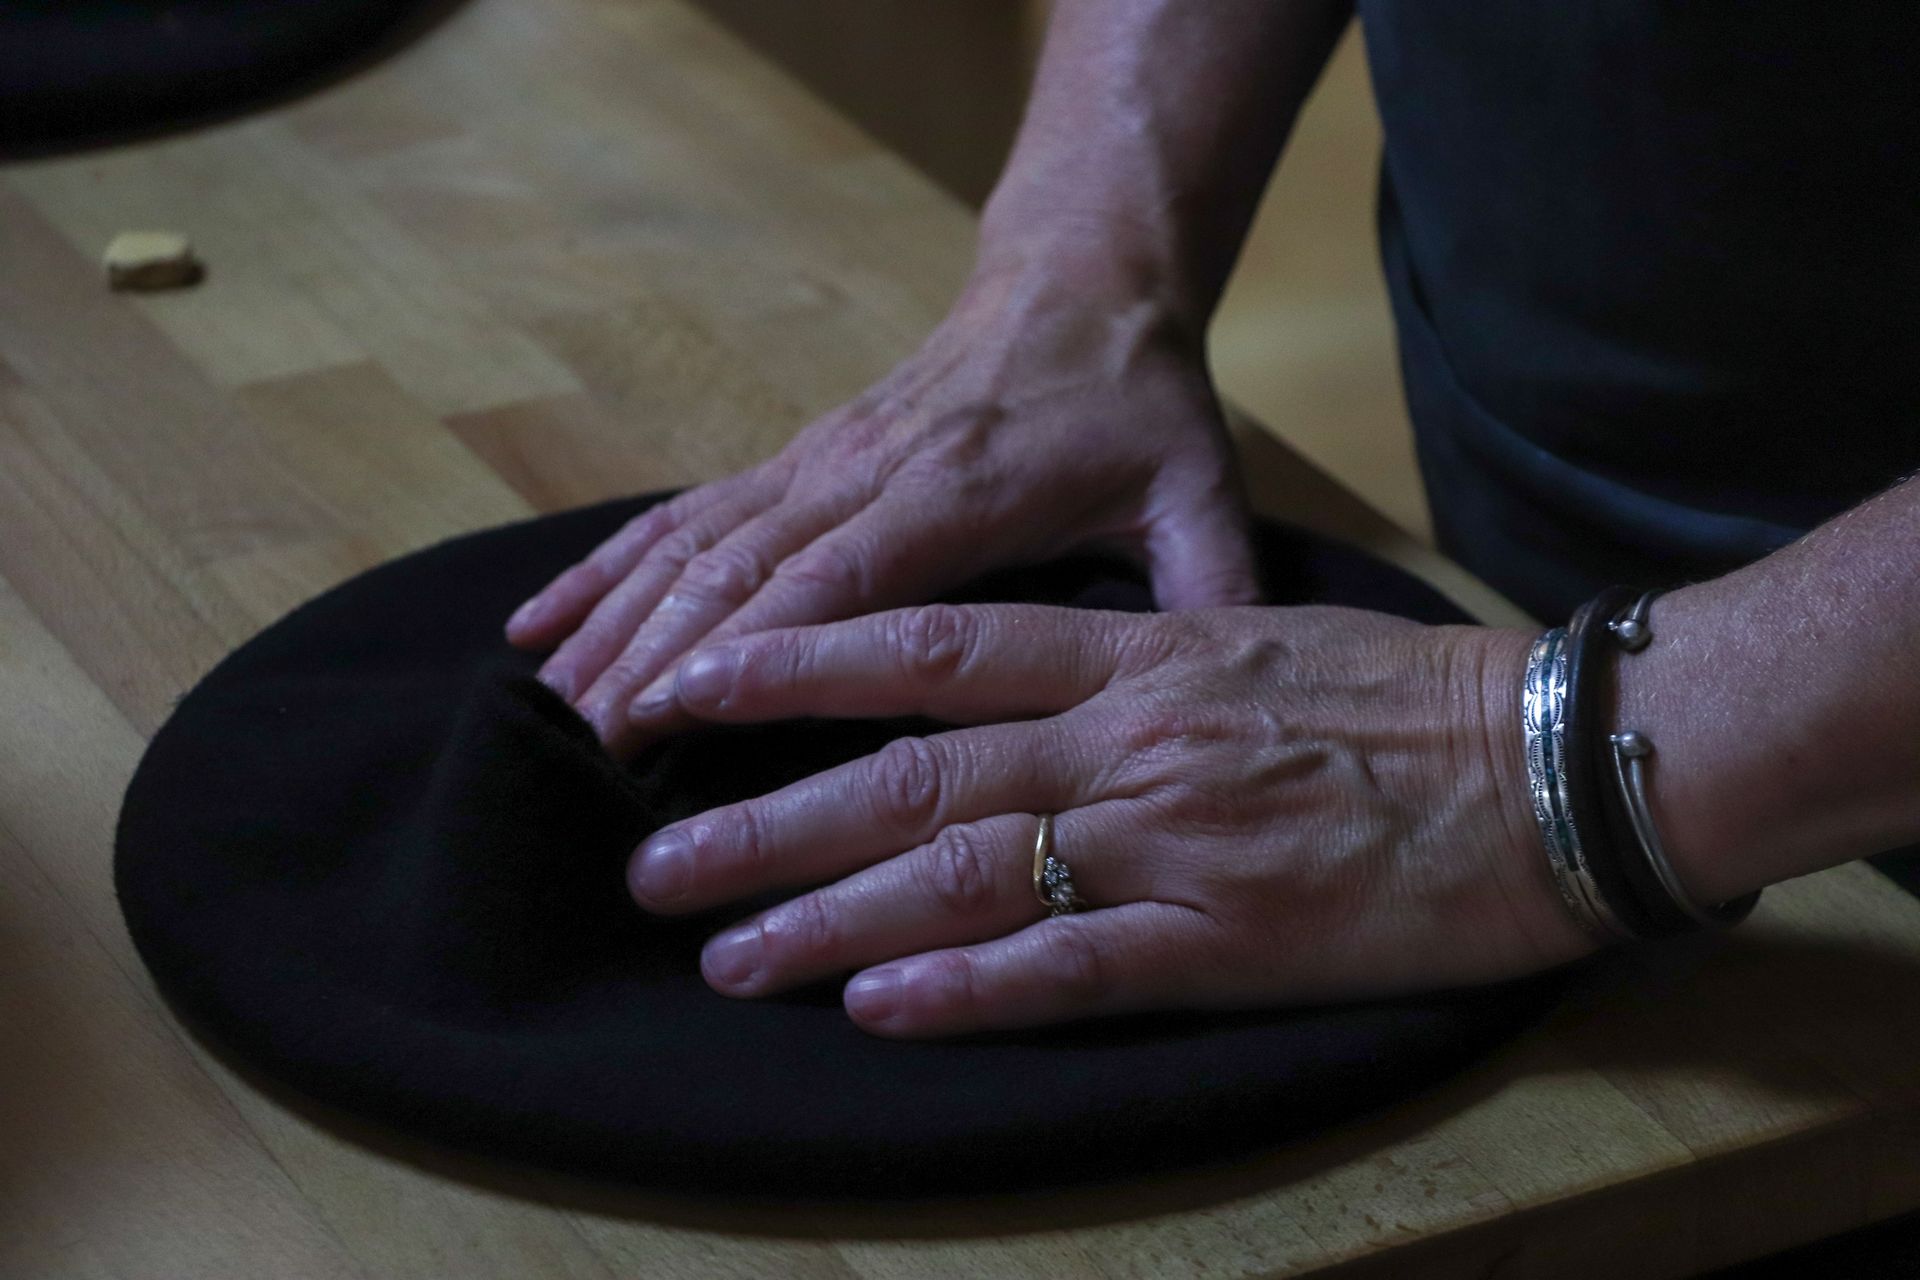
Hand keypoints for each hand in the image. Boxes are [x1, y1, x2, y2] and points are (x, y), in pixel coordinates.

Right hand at [503, 264, 1258, 755]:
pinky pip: (680, 515)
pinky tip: (537, 625)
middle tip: (586, 756)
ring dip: (614, 623)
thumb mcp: (1198, 493)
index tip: (667, 723)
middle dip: (654, 661)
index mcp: (962, 495)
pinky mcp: (792, 460)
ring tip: (544, 711)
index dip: (750, 650)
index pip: (840, 581)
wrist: (1078, 286)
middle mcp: (866, 473)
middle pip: (739, 570)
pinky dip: (604, 569)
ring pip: (692, 544)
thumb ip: (1212, 591)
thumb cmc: (1136, 407)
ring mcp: (817, 462)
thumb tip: (1229, 712)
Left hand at [624, 603, 1596, 1037]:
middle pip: (911, 772)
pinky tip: (879, 1006)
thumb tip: (1022, 692)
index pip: (931, 648)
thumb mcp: (1253, 638)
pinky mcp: (1229, 938)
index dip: (799, 666)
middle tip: (651, 863)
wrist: (1554, 761)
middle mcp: (1129, 737)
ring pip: (964, 869)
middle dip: (766, 817)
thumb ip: (1134, 661)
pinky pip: (1074, 966)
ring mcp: (1172, 837)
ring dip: (829, 912)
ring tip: (726, 952)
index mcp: (1136, 655)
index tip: (691, 687)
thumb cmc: (1405, 699)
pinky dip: (968, 986)